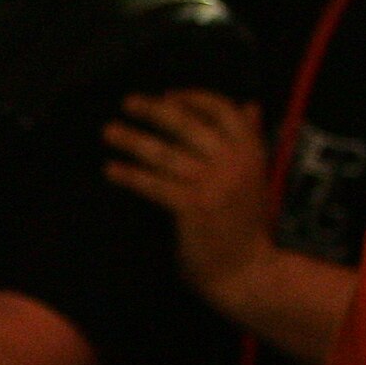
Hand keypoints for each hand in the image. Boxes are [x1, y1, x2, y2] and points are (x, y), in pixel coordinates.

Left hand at [104, 89, 271, 304]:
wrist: (247, 269)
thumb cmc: (245, 223)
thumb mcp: (256, 176)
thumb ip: (251, 140)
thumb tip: (250, 105)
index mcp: (253, 152)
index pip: (223, 111)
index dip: (193, 99)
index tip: (168, 95)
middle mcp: (235, 163)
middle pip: (187, 126)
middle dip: (154, 111)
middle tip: (128, 102)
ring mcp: (214, 184)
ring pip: (165, 154)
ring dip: (133, 140)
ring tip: (109, 132)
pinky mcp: (193, 206)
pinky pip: (154, 184)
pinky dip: (130, 176)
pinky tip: (111, 171)